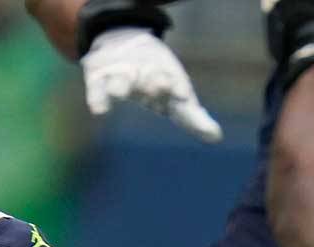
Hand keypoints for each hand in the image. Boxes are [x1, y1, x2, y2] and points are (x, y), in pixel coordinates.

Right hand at [82, 28, 222, 143]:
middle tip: (159, 85)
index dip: (179, 90)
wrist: (124, 42)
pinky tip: (99, 110)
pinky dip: (98, 98)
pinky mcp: (99, 78)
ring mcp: (122, 75)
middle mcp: (145, 75)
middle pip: (150, 79)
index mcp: (169, 79)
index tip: (183, 94)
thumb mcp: (177, 98)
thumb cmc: (159, 80)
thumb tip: (216, 137)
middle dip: (155, 82)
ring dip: (122, 85)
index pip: (176, 85)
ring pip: (122, 80)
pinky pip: (97, 89)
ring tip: (120, 92)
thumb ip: (194, 118)